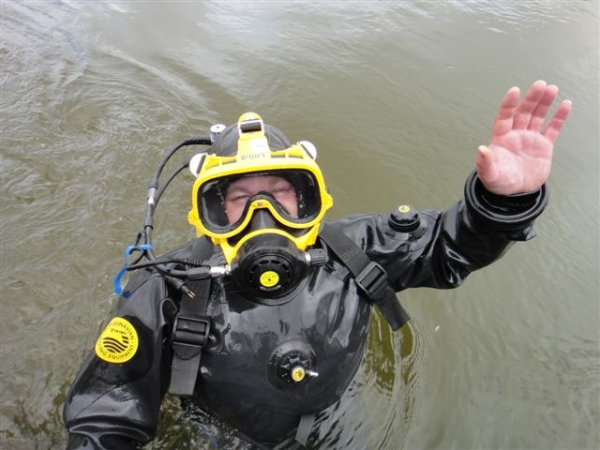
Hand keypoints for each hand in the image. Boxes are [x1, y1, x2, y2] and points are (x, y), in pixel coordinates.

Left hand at [476, 80, 571, 194]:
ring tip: (552, 89)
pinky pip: (552, 128)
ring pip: (538, 116)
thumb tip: (481, 149)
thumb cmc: (498, 182)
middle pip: (523, 112)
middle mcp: (516, 134)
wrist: (515, 193)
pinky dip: (559, 117)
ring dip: (544, 103)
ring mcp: (530, 138)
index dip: (509, 104)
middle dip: (531, 99)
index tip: (515, 90)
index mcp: (501, 138)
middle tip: (540, 84)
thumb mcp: (489, 174)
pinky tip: (565, 104)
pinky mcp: (544, 146)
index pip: (504, 117)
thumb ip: (485, 162)